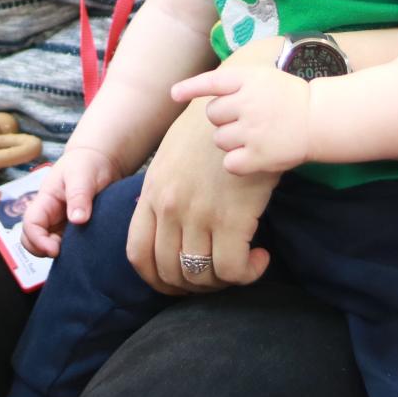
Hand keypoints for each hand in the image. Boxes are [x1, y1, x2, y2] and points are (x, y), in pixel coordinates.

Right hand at [21, 146, 122, 257]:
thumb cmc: (87, 163)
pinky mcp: (74, 230)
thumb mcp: (82, 175)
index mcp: (45, 200)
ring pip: (49, 245)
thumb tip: (77, 220)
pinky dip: (72, 252)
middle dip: (42, 250)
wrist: (100, 161)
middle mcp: (49, 215)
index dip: (37, 240)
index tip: (54, 250)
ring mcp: (60, 224)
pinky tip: (86, 251)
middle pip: (32, 239)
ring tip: (79, 252)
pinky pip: (67, 246)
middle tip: (65, 254)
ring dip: (60, 253)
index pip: (30, 224)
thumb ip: (79, 196)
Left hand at [127, 98, 275, 294]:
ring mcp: (199, 214)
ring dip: (222, 282)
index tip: (176, 283)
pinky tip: (259, 257)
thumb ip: (162, 192)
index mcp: (153, 193)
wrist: (244, 110)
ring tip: (239, 266)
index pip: (137, 253)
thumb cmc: (211, 133)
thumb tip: (159, 222)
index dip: (155, 279)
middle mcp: (170, 207)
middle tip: (215, 277)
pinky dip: (247, 273)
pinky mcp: (232, 217)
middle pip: (168, 271)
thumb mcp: (172, 159)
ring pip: (201, 275)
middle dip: (191, 286)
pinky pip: (232, 269)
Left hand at [171, 61, 310, 173]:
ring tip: (253, 136)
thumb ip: (235, 82)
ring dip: (230, 140)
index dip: (190, 88)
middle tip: (246, 120)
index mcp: (247, 80)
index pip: (211, 82)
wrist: (319, 118)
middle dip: (223, 119)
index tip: (174, 94)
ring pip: (219, 139)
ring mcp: (253, 130)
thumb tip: (203, 92)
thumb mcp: (263, 76)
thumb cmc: (289, 97)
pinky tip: (252, 156)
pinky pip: (230, 163)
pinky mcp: (260, 155)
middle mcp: (247, 103)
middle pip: (212, 114)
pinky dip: (237, 163)